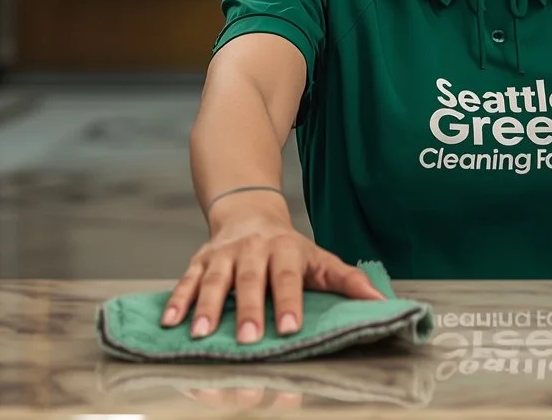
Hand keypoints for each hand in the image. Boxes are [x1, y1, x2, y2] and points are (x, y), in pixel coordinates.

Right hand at [161, 217, 385, 341]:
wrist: (249, 212)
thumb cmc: (289, 248)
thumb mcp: (320, 259)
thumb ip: (348, 281)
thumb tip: (380, 301)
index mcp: (285, 250)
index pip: (288, 277)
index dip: (290, 302)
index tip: (291, 328)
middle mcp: (253, 250)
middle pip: (250, 279)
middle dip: (248, 309)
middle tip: (248, 339)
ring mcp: (224, 254)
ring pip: (213, 279)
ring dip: (206, 307)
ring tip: (201, 335)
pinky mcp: (200, 259)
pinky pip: (186, 279)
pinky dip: (178, 299)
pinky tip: (171, 322)